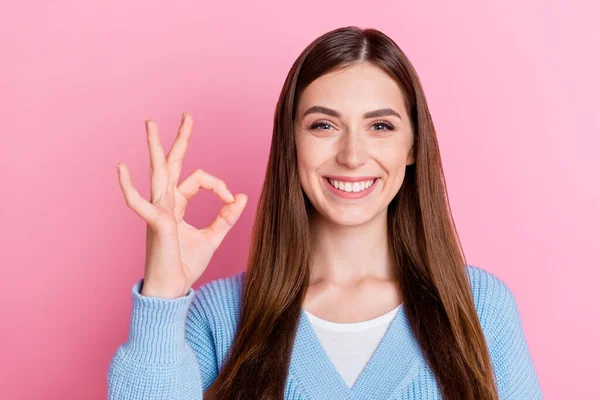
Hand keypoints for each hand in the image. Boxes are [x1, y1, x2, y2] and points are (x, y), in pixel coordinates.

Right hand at [116, 112, 247, 298]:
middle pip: (172, 164)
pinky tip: (121, 168)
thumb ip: (226, 217)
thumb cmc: (186, 264)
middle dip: (179, 140)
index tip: (231, 198)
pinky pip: (140, 203)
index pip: (198, 179)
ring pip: (157, 174)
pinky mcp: (155, 224)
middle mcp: (165, 203)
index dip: (218, 185)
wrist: (173, 289)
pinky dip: (129, 187)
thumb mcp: (213, 237)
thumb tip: (241, 195)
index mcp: (177, 204)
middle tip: (187, 116)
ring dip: (155, 149)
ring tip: (151, 124)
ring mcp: (157, 212)